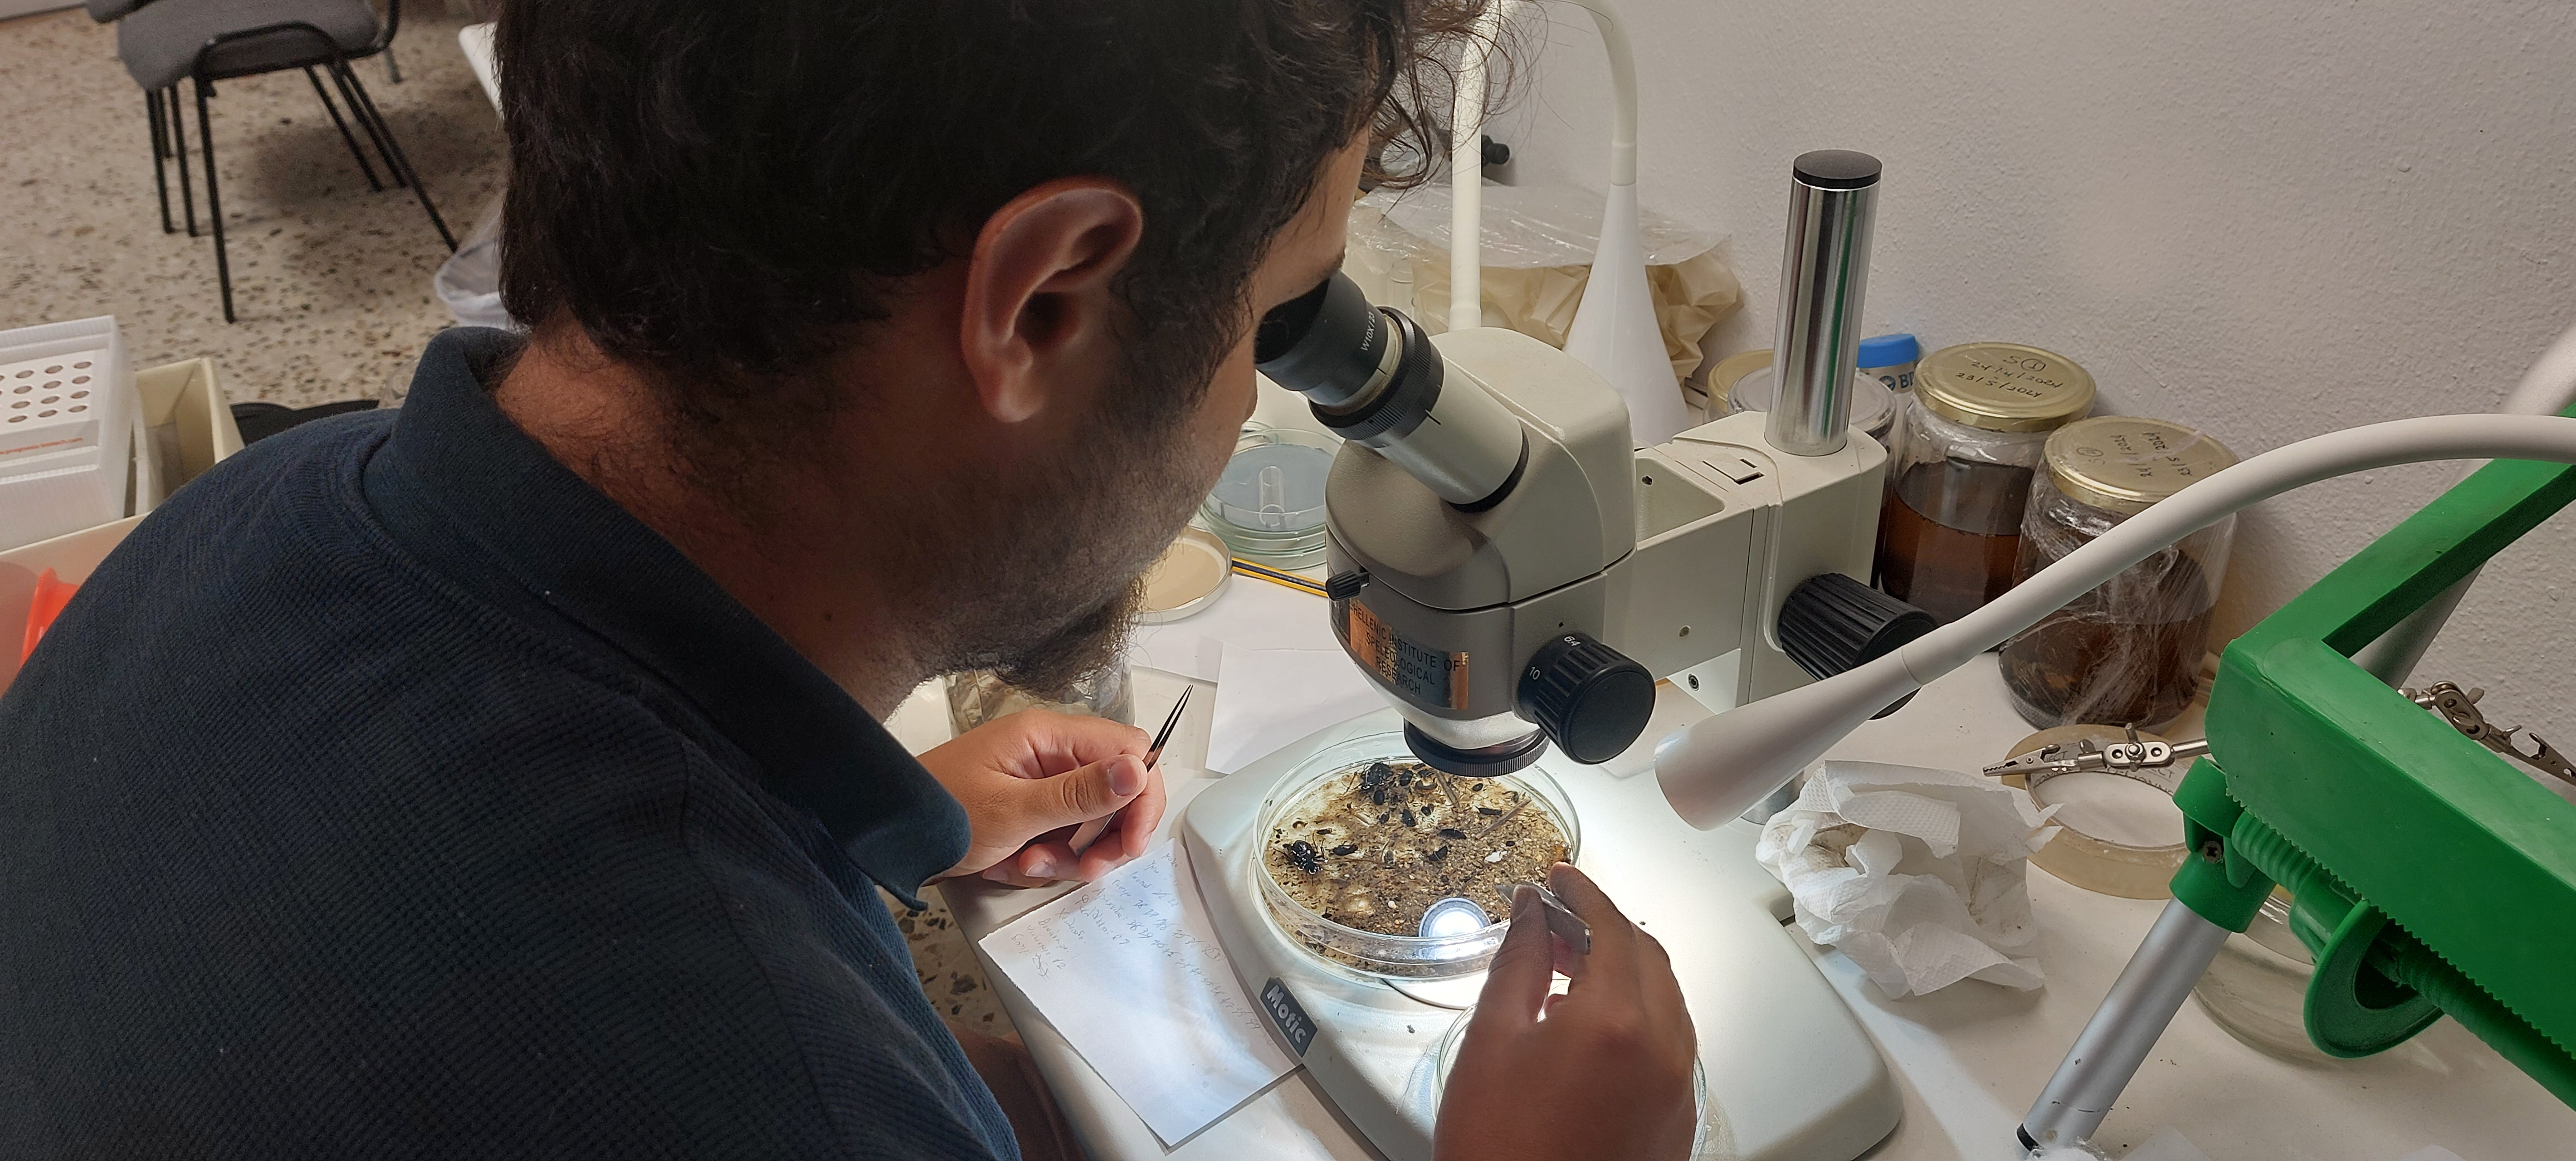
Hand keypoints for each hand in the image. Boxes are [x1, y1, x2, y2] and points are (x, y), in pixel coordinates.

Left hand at [921, 709, 1163, 886]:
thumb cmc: (939, 814)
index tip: (1132, 843)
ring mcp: (1038, 784)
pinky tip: (1009, 866)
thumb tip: (1138, 770)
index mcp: (1048, 736)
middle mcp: (1049, 753)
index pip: (1130, 750)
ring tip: (1024, 866)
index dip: (1142, 796)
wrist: (884, 838)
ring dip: (1067, 855)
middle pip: (1115, 792)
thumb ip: (1078, 794)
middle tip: (1085, 870)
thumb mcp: (1012, 811)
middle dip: (1103, 837)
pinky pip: (1058, 838)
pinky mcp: (1026, 812)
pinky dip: (1042, 859)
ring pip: (1088, 823)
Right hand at [1434, 863, 1698, 1160]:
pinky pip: (1672, 1040)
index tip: (1559, 877)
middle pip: (1647, 955)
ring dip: (1624, 968)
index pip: (1612, 926)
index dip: (1582, 892)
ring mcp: (1679, 1085)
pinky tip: (1591, 1023)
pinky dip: (1640, 1013)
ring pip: (1666, 996)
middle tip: (1556, 918)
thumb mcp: (1492, 1041)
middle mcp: (1664, 1048)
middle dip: (1604, 926)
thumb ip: (1520, 963)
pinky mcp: (1680, 1116)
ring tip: (1569, 968)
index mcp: (1616, 1021)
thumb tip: (1533, 911)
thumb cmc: (1500, 1148)